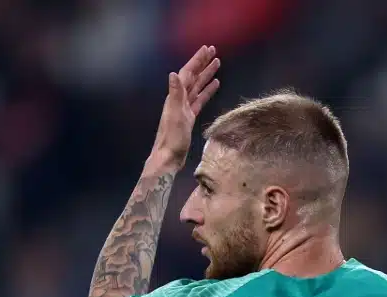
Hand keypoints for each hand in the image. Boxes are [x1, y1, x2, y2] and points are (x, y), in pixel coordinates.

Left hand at [147, 45, 221, 172]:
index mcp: (175, 97)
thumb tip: (174, 73)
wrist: (168, 157)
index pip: (187, 74)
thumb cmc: (172, 138)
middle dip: (202, 64)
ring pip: (197, 86)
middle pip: (192, 77)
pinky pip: (199, 99)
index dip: (196, 61)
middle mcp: (179, 99)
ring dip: (206, 75)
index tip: (207, 49)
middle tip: (214, 51)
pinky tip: (214, 85)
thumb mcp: (175, 115)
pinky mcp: (189, 116)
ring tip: (217, 63)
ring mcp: (184, 107)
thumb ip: (175, 95)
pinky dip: (207, 91)